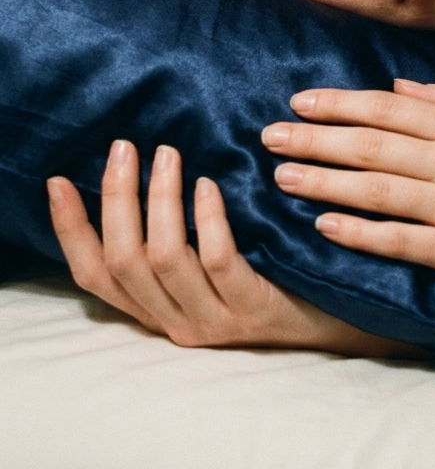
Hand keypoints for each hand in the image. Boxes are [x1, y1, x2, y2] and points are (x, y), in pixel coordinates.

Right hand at [47, 140, 416, 355]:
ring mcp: (214, 320)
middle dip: (116, 199)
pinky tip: (210, 184)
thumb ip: (175, 230)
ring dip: (158, 200)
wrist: (341, 316)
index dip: (71, 228)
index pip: (95, 274)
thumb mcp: (213, 258)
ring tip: (165, 154)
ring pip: (163, 259)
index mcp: (158, 308)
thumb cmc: (274, 271)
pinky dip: (207, 218)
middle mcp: (176, 321)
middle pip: (122, 261)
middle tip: (125, 147)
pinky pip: (217, 261)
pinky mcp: (253, 311)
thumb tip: (139, 166)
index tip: (59, 179)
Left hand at [261, 80, 434, 347]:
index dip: (339, 104)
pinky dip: (358, 232)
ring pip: (377, 191)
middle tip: (269, 136)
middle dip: (315, 139)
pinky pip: (399, 240)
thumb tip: (397, 87)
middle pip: (372, 147)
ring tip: (281, 176)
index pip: (389, 110)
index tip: (298, 102)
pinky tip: (322, 224)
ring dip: (323, 181)